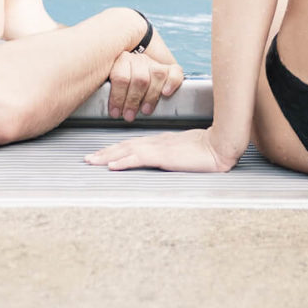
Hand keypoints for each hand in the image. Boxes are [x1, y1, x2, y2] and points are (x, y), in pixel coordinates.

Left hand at [85, 127, 237, 172]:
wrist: (219, 146)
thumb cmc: (206, 150)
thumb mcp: (184, 152)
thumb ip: (172, 155)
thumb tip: (163, 160)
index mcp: (160, 141)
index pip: (132, 144)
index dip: (114, 149)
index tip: (101, 155)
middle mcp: (156, 142)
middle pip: (125, 146)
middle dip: (104, 152)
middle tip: (88, 159)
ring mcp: (159, 148)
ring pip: (127, 150)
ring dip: (108, 156)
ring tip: (93, 162)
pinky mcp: (163, 155)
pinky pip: (139, 158)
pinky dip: (124, 161)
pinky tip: (113, 166)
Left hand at [106, 28, 183, 121]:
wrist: (133, 51)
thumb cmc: (118, 77)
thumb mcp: (107, 79)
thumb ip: (104, 88)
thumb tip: (97, 105)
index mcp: (122, 60)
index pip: (121, 77)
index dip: (117, 97)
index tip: (115, 113)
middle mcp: (138, 59)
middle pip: (139, 78)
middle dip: (133, 100)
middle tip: (129, 116)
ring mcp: (154, 62)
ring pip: (157, 74)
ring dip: (151, 95)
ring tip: (145, 110)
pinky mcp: (169, 67)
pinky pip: (175, 71)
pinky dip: (172, 82)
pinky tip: (166, 93)